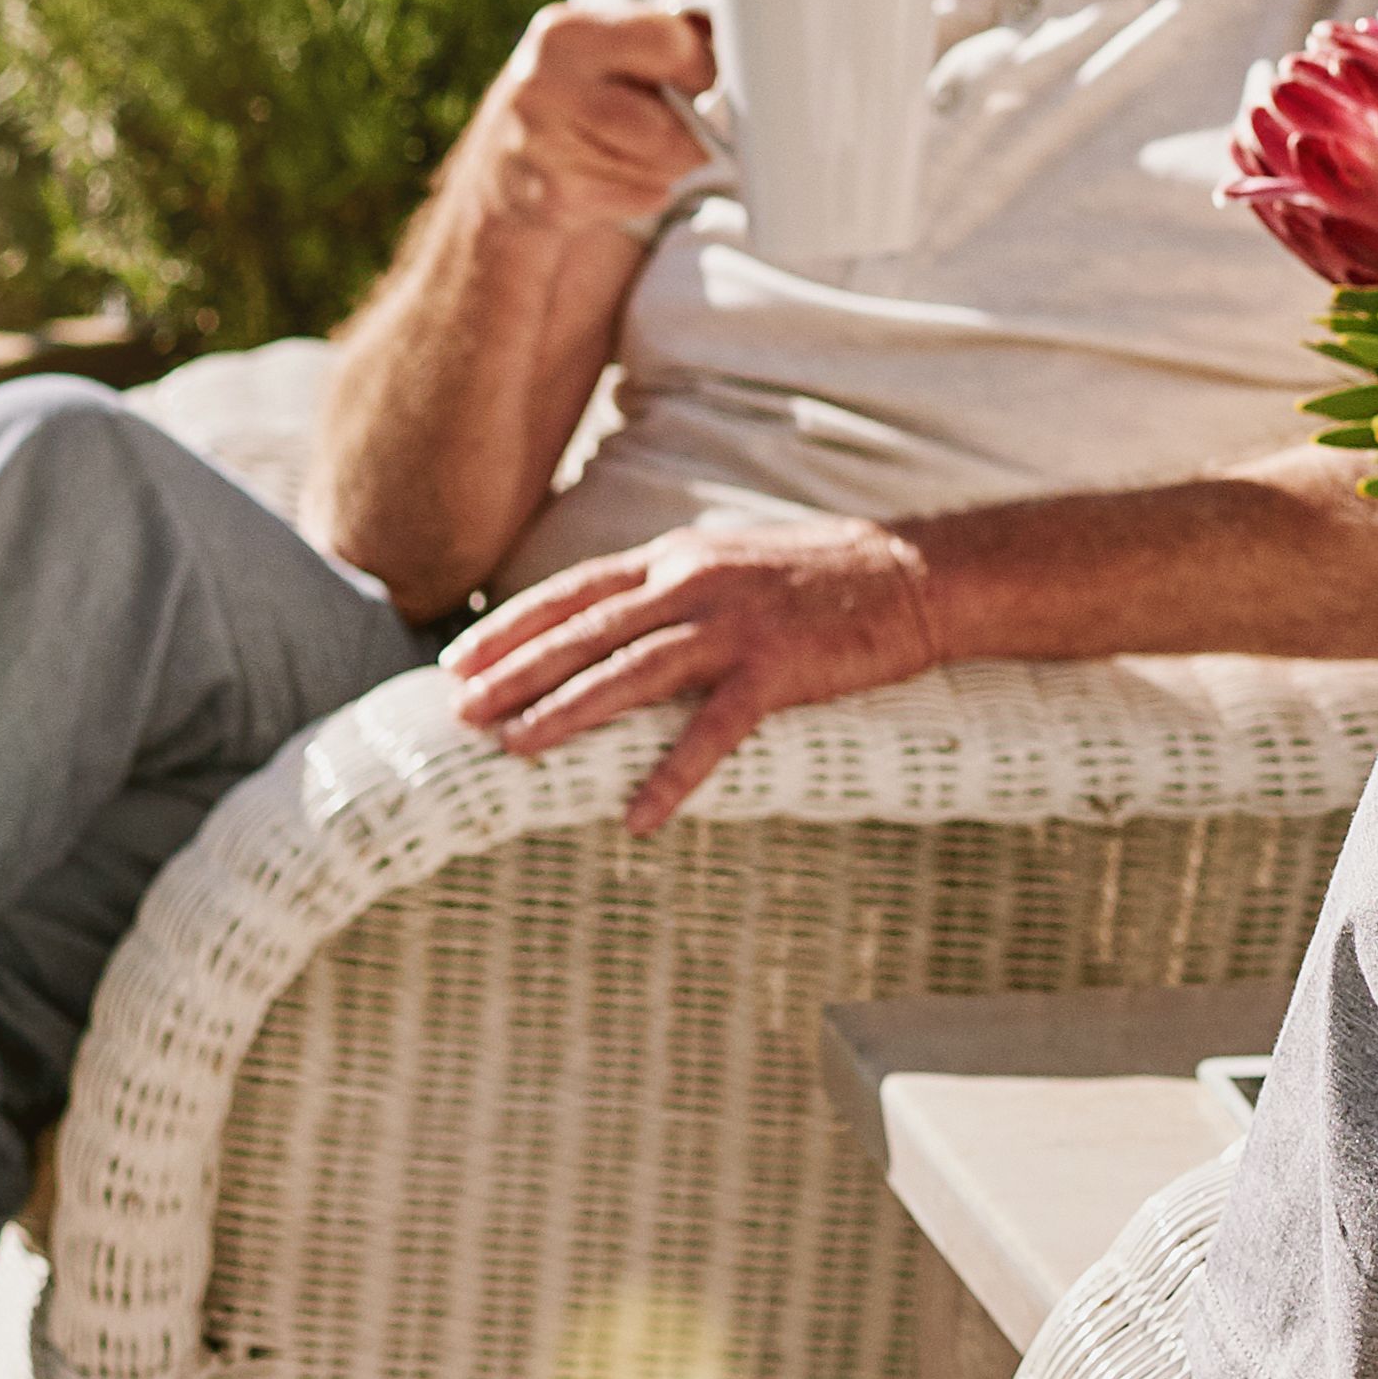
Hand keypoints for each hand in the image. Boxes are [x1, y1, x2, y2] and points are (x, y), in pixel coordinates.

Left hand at [447, 515, 947, 830]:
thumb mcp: (735, 563)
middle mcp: (692, 586)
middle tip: (460, 714)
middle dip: (514, 675)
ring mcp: (733, 627)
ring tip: (515, 751)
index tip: (460, 661)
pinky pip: (710, 733)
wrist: (917, 573)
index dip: (512, 627)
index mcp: (678, 560)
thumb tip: (619, 621)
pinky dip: (670, 777)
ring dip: (565, 714)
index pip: (573, 593)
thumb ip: (677, 588)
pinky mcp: (776, 671)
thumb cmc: (829, 575)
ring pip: (628, 674)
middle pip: (583, 634)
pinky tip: (637, 818)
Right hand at [457, 2, 722, 244]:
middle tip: (687, 130)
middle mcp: (545, 84)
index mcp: (565, 33)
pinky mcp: (552, 195)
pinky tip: (617, 175)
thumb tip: (732, 28)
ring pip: (661, 166)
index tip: (706, 82)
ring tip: (643, 149)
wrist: (503, 159)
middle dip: (691, 136)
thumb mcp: (605, 44)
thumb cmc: (580, 91)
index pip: (668, 44)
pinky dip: (648, 191)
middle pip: (666, 127)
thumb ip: (666, 32)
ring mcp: (542, 144)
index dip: (703, 68)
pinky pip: (642, 198)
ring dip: (671, 165)